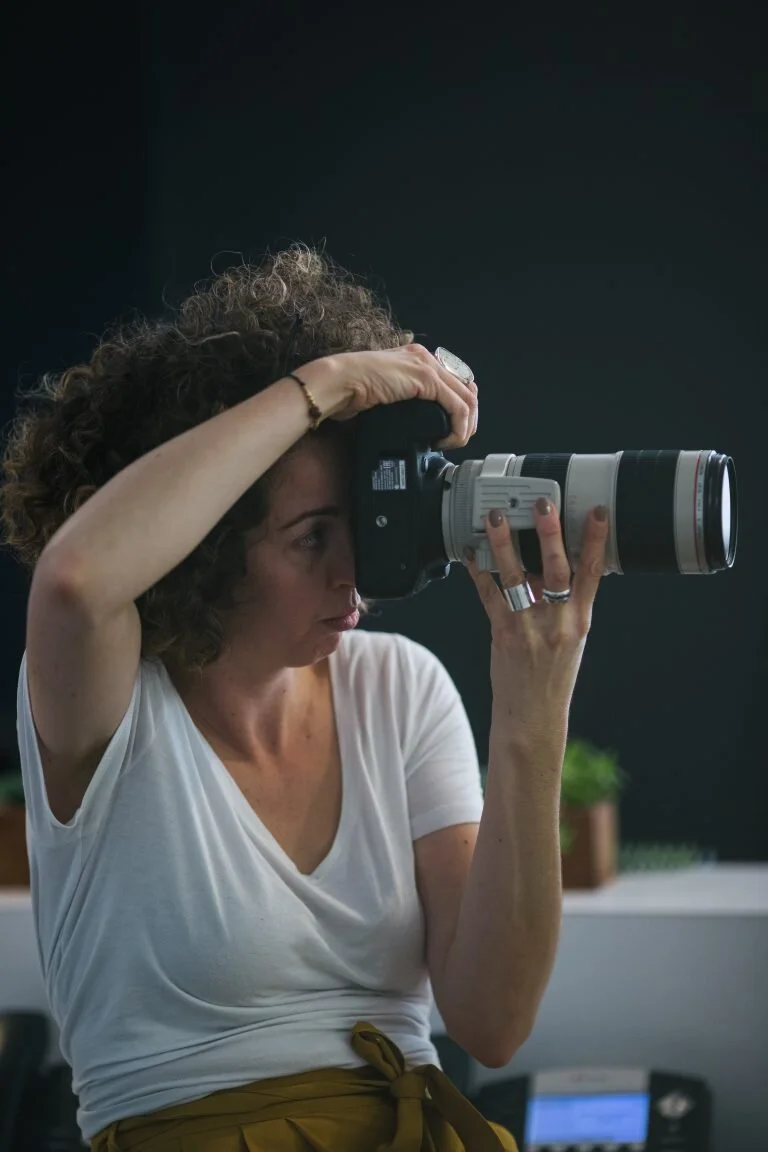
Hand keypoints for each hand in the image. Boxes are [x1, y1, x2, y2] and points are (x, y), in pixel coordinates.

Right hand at [300, 343, 477, 449]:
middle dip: (468, 421)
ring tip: (452, 443)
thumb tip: (421, 423)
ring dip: (465, 427)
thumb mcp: (388, 396)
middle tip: (457, 441)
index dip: (461, 410)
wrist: (339, 384)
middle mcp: (426, 358)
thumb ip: (406, 401)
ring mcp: (427, 366)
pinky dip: (457, 428)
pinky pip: (457, 407)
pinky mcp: (426, 378)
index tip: (454, 430)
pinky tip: (445, 440)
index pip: (455, 383)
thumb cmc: (351, 392)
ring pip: (467, 400)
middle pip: (466, 390)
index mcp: (417, 359)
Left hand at [463, 500, 609, 737]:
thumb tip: (551, 564)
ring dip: (505, 545)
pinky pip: (488, 596)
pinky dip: (478, 572)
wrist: (533, 717)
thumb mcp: (571, 638)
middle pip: (557, 570)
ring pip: (517, 579)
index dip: (597, 541)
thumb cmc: (552, 675)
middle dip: (550, 534)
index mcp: (580, 620)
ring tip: (496, 518)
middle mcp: (557, 622)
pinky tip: (471, 552)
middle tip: (543, 502)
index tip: (598, 512)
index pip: (593, 573)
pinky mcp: (502, 634)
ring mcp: (529, 628)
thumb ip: (564, 603)